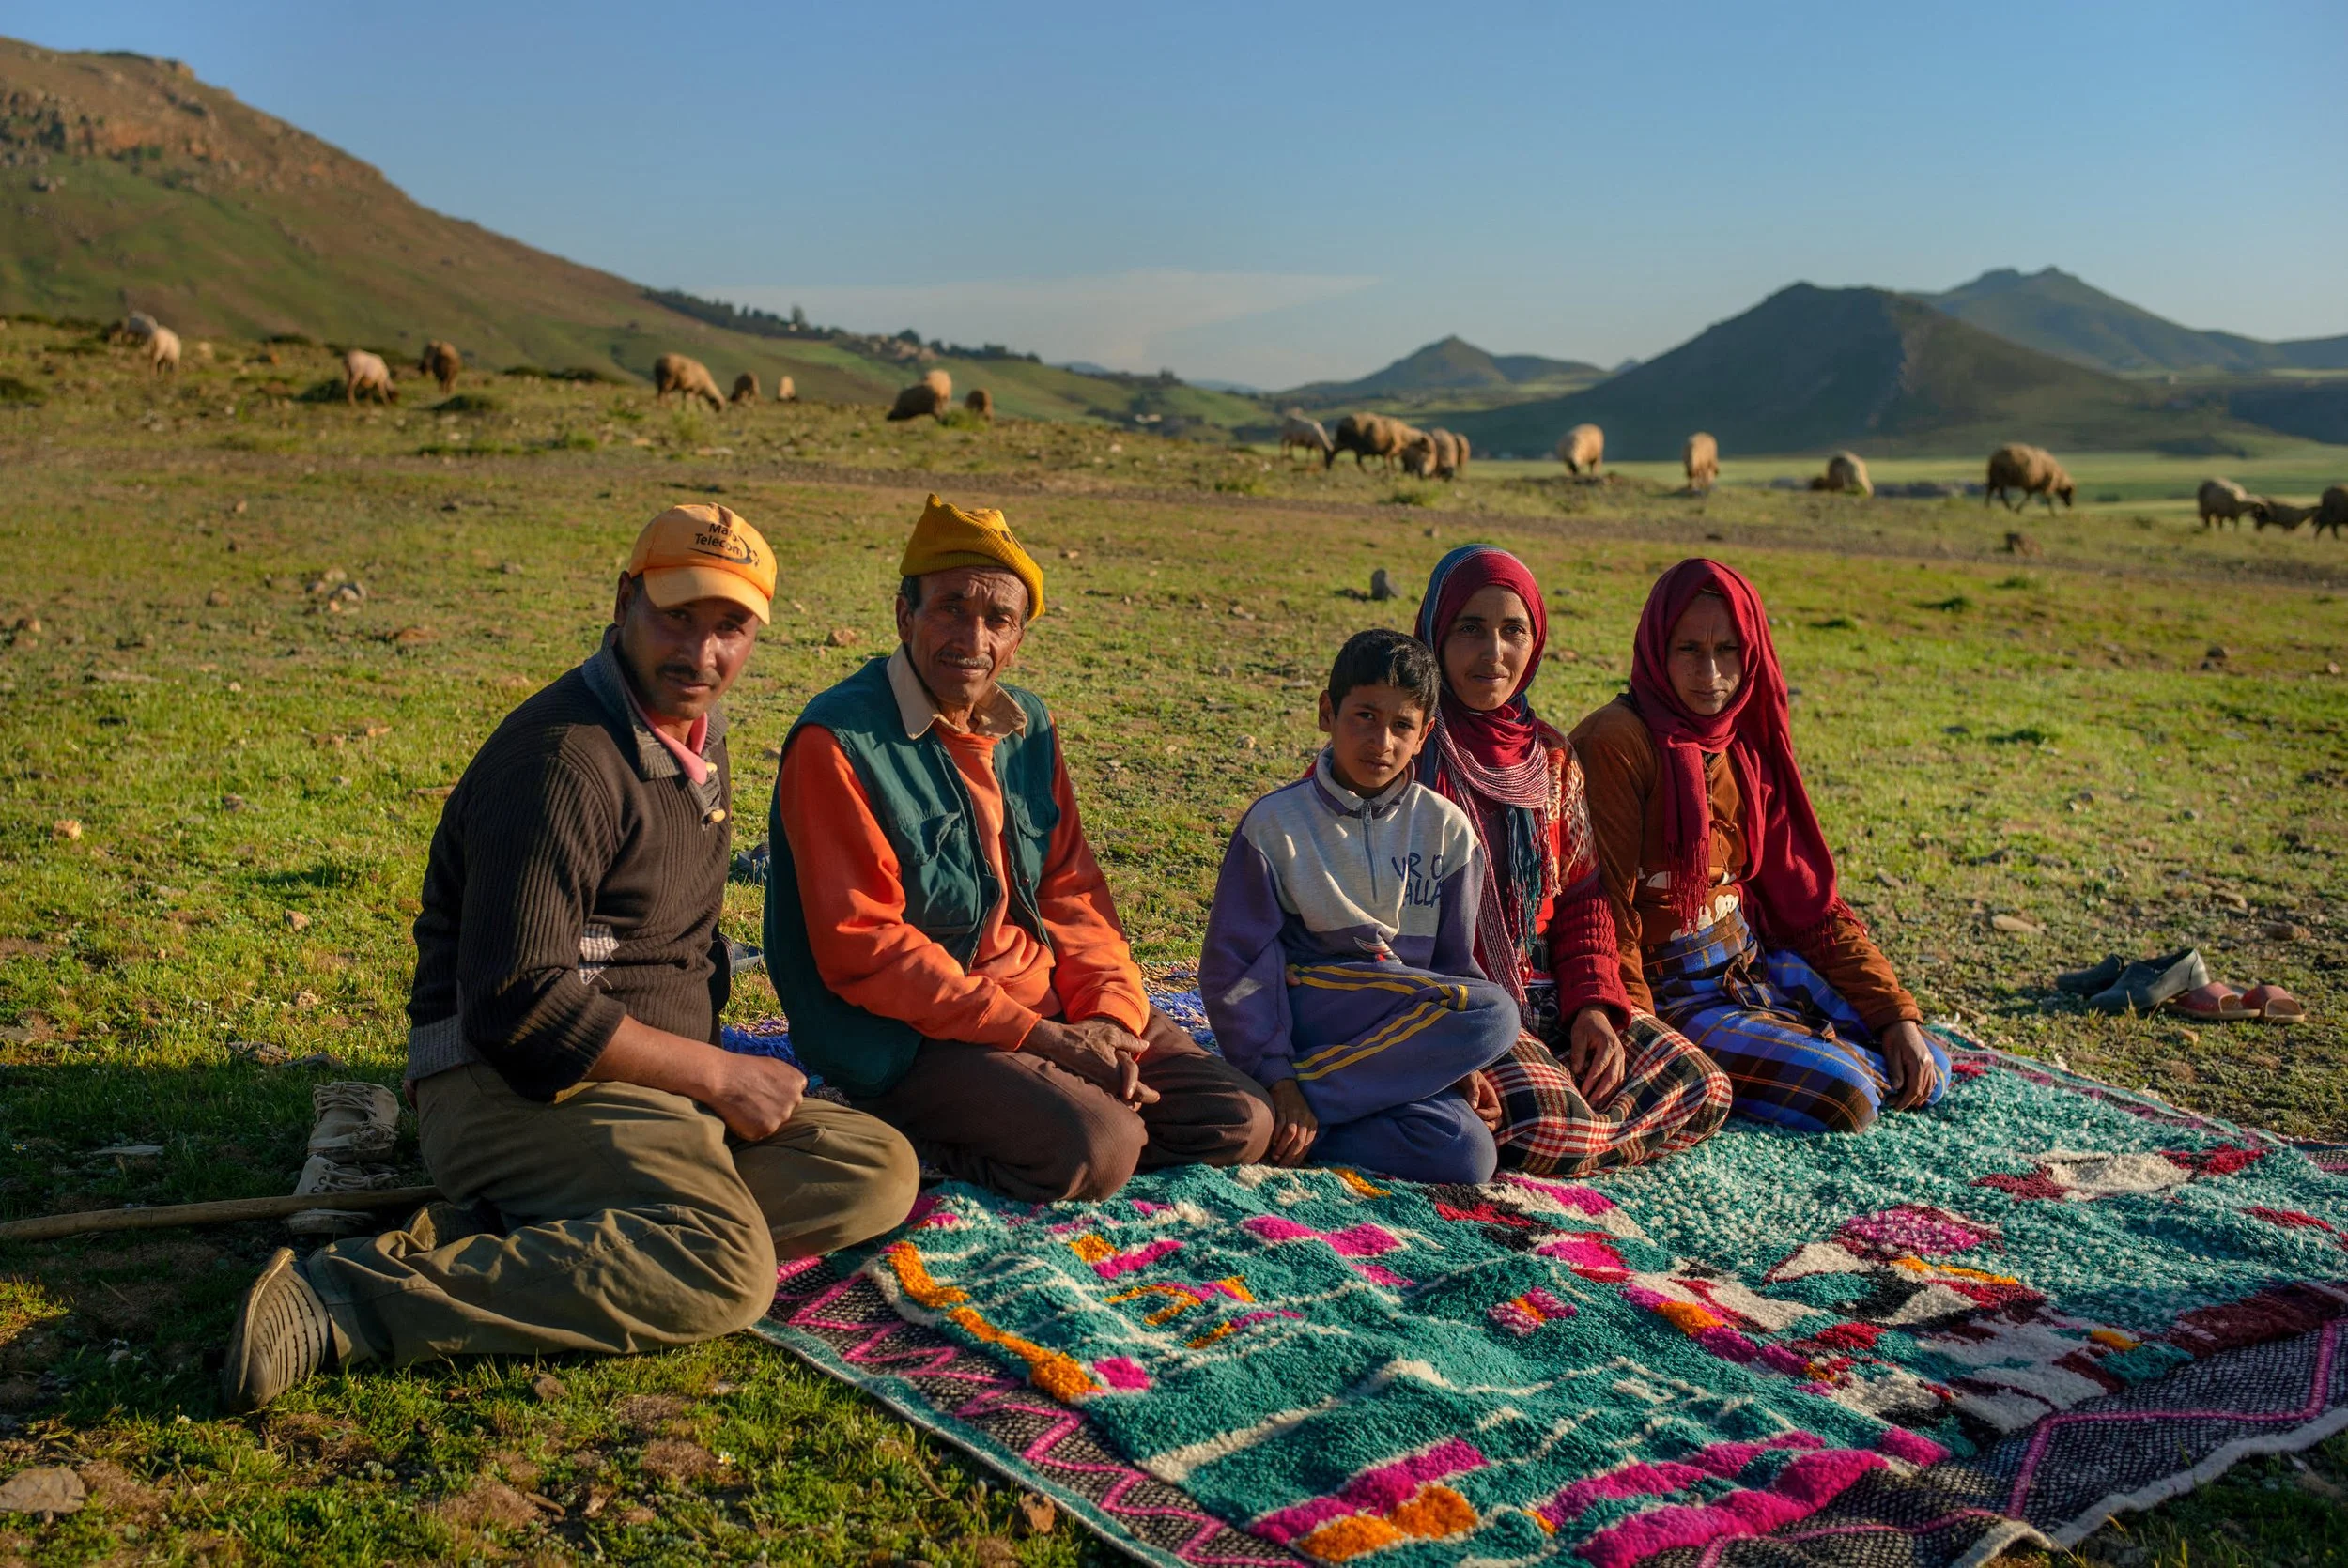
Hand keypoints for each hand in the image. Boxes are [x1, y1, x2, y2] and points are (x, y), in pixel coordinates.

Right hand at [701, 1050, 807, 1140]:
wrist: (723, 1077)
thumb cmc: (743, 1068)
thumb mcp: (774, 1066)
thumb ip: (786, 1080)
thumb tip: (789, 1091)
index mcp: (798, 1082)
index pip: (793, 1096)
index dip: (777, 1095)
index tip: (763, 1092)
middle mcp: (794, 1099)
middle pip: (785, 1111)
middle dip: (772, 1108)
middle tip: (753, 1101)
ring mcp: (782, 1115)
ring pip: (773, 1123)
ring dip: (761, 1119)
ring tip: (745, 1106)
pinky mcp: (768, 1128)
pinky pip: (760, 1133)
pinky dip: (750, 1128)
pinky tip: (740, 1115)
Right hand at [1027, 1017, 1158, 1106]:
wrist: (1056, 1043)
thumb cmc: (1084, 1036)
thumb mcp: (1111, 1035)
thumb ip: (1131, 1041)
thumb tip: (1146, 1044)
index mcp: (1115, 1073)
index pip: (1138, 1091)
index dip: (1149, 1095)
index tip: (1157, 1097)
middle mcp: (1106, 1085)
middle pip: (1128, 1101)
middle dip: (1138, 1100)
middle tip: (1146, 1099)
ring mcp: (1095, 1088)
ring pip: (1115, 1102)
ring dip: (1124, 1101)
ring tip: (1131, 1099)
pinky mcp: (1085, 1089)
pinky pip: (1103, 1098)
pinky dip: (1111, 1098)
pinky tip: (1113, 1094)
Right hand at [1267, 1079, 1319, 1165]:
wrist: (1285, 1087)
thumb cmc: (1293, 1108)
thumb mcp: (1303, 1121)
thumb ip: (1301, 1137)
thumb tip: (1294, 1159)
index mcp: (1312, 1123)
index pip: (1307, 1145)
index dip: (1298, 1157)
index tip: (1290, 1167)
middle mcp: (1305, 1118)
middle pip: (1299, 1141)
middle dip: (1290, 1156)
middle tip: (1281, 1165)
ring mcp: (1293, 1113)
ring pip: (1290, 1134)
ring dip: (1282, 1147)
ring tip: (1275, 1156)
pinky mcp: (1282, 1108)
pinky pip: (1280, 1124)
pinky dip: (1276, 1135)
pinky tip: (1272, 1143)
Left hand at [1457, 1071, 1503, 1130]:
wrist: (1448, 1071)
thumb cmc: (1462, 1071)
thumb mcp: (1469, 1077)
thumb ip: (1473, 1091)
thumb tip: (1474, 1107)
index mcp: (1489, 1095)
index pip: (1496, 1111)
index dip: (1488, 1115)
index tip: (1475, 1112)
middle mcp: (1484, 1104)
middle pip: (1493, 1122)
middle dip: (1487, 1126)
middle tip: (1475, 1127)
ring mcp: (1476, 1110)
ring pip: (1483, 1125)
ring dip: (1478, 1128)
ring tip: (1468, 1127)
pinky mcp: (1465, 1113)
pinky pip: (1471, 1124)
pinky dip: (1469, 1127)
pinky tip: (1460, 1126)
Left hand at [1566, 1008, 1626, 1106]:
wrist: (1598, 1015)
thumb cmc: (1585, 1025)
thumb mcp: (1577, 1034)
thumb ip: (1578, 1053)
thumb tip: (1576, 1072)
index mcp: (1608, 1044)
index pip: (1600, 1066)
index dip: (1592, 1081)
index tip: (1583, 1092)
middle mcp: (1619, 1053)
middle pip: (1612, 1076)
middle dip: (1601, 1092)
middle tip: (1590, 1104)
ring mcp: (1621, 1058)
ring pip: (1618, 1080)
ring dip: (1608, 1094)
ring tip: (1597, 1107)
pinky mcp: (1620, 1063)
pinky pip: (1619, 1079)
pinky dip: (1612, 1091)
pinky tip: (1604, 1100)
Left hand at [1880, 1020, 1940, 1110]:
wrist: (1901, 1022)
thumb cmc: (1893, 1037)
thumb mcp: (1891, 1053)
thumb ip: (1896, 1071)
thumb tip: (1898, 1088)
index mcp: (1919, 1063)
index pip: (1914, 1089)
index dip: (1905, 1100)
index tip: (1895, 1107)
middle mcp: (1929, 1064)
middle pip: (1922, 1090)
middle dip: (1909, 1101)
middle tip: (1894, 1105)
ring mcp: (1931, 1063)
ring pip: (1929, 1087)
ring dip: (1918, 1097)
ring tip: (1904, 1102)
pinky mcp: (1929, 1061)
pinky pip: (1931, 1080)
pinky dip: (1925, 1089)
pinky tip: (1917, 1094)